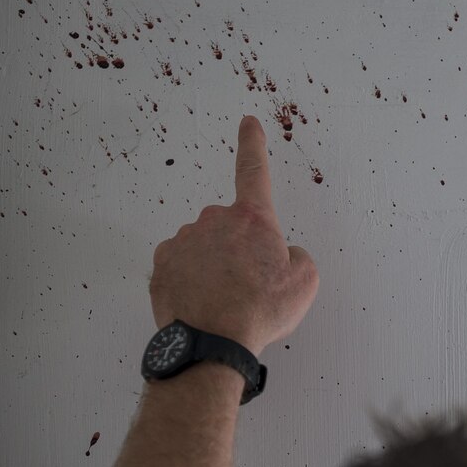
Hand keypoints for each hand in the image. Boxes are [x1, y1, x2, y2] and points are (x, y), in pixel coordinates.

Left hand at [149, 115, 318, 354]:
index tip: (248, 122)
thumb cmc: (258, 310)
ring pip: (204, 247)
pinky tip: (202, 303)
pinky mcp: (162, 265)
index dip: (253, 143)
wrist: (211, 344)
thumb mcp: (305, 282)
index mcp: (252, 218)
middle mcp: (214, 220)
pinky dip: (191, 280)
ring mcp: (183, 241)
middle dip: (239, 249)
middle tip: (248, 285)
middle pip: (230, 227)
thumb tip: (285, 255)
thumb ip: (298, 257)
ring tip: (225, 301)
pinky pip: (181, 265)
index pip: (254, 170)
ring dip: (214, 266)